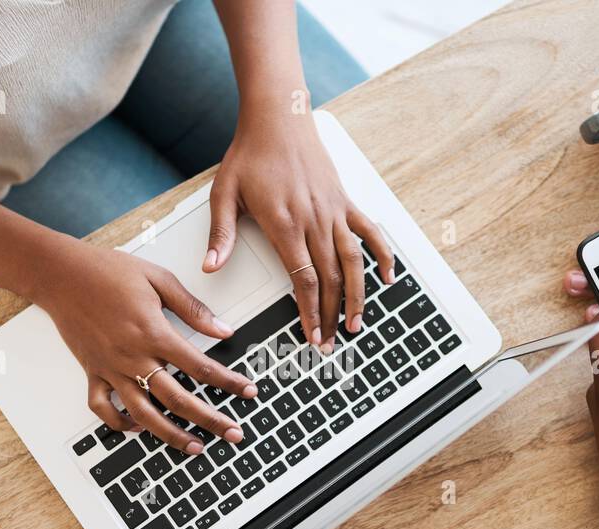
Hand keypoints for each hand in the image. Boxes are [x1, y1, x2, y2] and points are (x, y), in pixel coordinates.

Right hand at [31, 235, 256, 451]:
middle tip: (233, 434)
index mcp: (153, 333)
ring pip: (144, 414)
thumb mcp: (158, 279)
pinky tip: (138, 428)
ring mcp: (111, 369)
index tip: (249, 392)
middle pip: (179, 400)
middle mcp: (133, 357)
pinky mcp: (92, 372)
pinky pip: (103, 408)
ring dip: (171, 435)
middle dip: (211, 420)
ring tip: (194, 447)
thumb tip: (222, 329)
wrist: (60, 273)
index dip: (230, 382)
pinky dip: (120, 424)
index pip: (201, 367)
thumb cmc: (106, 270)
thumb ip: (192, 308)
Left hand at [204, 107, 393, 352]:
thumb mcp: (224, 193)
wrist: (277, 117)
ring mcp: (333, 211)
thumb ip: (220, 235)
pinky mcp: (344, 201)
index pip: (304, 278)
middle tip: (330, 342)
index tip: (311, 334)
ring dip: (357, 295)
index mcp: (284, 223)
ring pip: (353, 262)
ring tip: (357, 323)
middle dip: (331, 314)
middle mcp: (314, 219)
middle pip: (330, 278)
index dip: (310, 311)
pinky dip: (383, 255)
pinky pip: (369, 232)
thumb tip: (209, 267)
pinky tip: (389, 277)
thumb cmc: (250, 154)